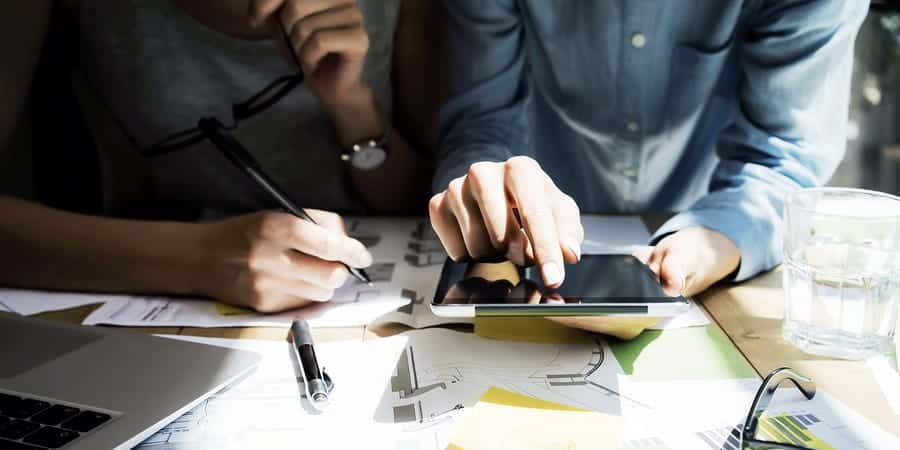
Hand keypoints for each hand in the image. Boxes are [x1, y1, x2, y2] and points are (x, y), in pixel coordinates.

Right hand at [197, 210, 371, 312]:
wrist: (202, 258)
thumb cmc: (243, 233)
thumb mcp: (276, 214)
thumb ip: (315, 223)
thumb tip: (346, 240)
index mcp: (274, 227)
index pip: (325, 242)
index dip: (351, 251)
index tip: (362, 256)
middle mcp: (270, 257)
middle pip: (330, 274)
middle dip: (342, 270)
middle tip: (338, 263)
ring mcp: (267, 285)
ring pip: (321, 292)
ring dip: (325, 282)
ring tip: (310, 270)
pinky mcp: (265, 305)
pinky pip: (303, 303)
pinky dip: (306, 292)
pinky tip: (292, 281)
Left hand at [248, 0, 369, 106]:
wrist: (330, 85)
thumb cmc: (305, 51)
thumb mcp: (279, 22)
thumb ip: (269, 5)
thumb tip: (259, 9)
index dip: (264, 3)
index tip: (256, 20)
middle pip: (295, 5)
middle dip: (286, 31)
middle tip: (295, 45)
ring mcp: (354, 15)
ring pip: (306, 26)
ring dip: (298, 47)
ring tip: (307, 54)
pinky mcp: (360, 38)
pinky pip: (319, 42)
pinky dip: (309, 56)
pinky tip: (315, 62)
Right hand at [429, 157, 582, 287]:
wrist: (498, 191)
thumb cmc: (533, 202)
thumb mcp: (560, 212)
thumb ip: (568, 232)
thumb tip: (568, 253)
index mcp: (520, 169)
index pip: (534, 213)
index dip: (546, 250)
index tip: (553, 279)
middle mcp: (483, 172)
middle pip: (502, 236)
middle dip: (519, 255)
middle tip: (525, 252)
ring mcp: (456, 188)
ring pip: (478, 247)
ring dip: (496, 256)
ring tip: (502, 241)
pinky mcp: (437, 205)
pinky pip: (457, 251)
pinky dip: (472, 255)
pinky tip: (480, 239)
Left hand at [547, 227, 740, 338]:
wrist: (687, 256)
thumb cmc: (691, 259)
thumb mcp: (689, 258)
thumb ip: (679, 269)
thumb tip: (670, 282)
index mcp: (648, 315)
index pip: (609, 319)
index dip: (582, 315)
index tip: (557, 308)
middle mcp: (629, 318)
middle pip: (587, 320)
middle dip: (559, 312)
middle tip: (531, 300)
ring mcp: (617, 311)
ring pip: (580, 313)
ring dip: (555, 305)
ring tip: (528, 292)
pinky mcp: (606, 300)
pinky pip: (580, 300)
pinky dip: (562, 294)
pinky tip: (540, 283)